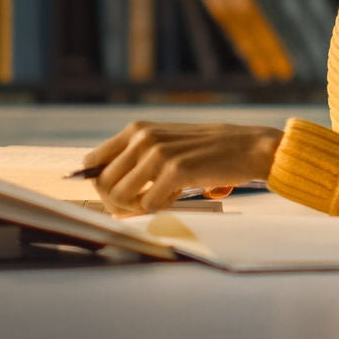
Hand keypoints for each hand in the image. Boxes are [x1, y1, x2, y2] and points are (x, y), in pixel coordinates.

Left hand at [82, 121, 282, 215]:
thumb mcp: (166, 144)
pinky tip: (179, 196)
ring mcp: (157, 152)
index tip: (116, 196)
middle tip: (139, 206)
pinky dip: (162, 208)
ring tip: (161, 199)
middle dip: (116, 202)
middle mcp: (142, 137)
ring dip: (138, 206)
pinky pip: (149, 204)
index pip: (92, 161)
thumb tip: (109, 196)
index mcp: (137, 130)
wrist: (247, 147)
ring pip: (120, 196)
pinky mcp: (175, 169)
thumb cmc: (207, 152)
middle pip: (102, 183)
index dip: (99, 184)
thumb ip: (138, 161)